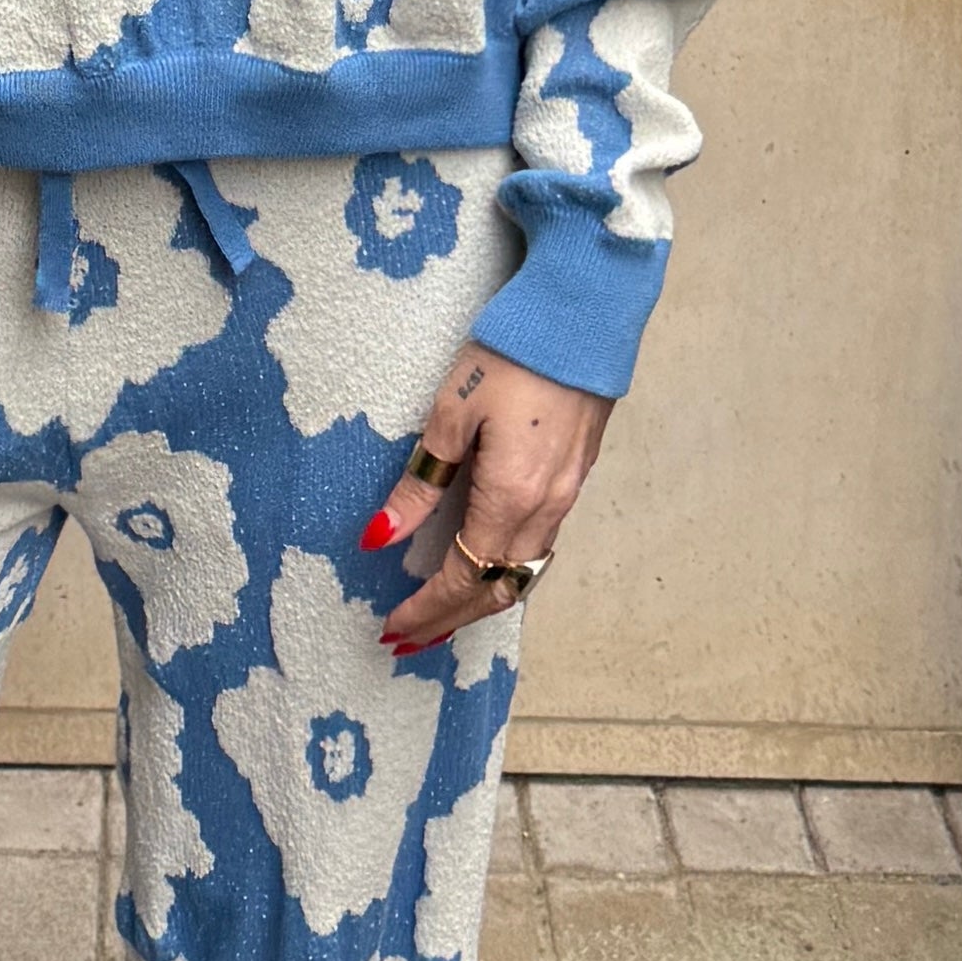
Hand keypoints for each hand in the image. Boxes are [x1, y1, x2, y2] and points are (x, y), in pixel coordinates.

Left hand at [357, 344, 608, 656]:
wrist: (581, 320)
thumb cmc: (510, 357)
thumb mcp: (450, 416)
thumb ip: (420, 483)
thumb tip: (380, 537)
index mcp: (510, 498)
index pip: (463, 577)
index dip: (427, 609)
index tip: (393, 627)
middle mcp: (545, 509)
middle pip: (496, 589)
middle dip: (451, 620)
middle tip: (409, 641)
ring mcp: (566, 496)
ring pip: (522, 572)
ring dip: (481, 601)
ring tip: (443, 618)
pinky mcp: (574, 479)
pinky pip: (539, 547)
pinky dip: (507, 572)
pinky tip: (486, 569)